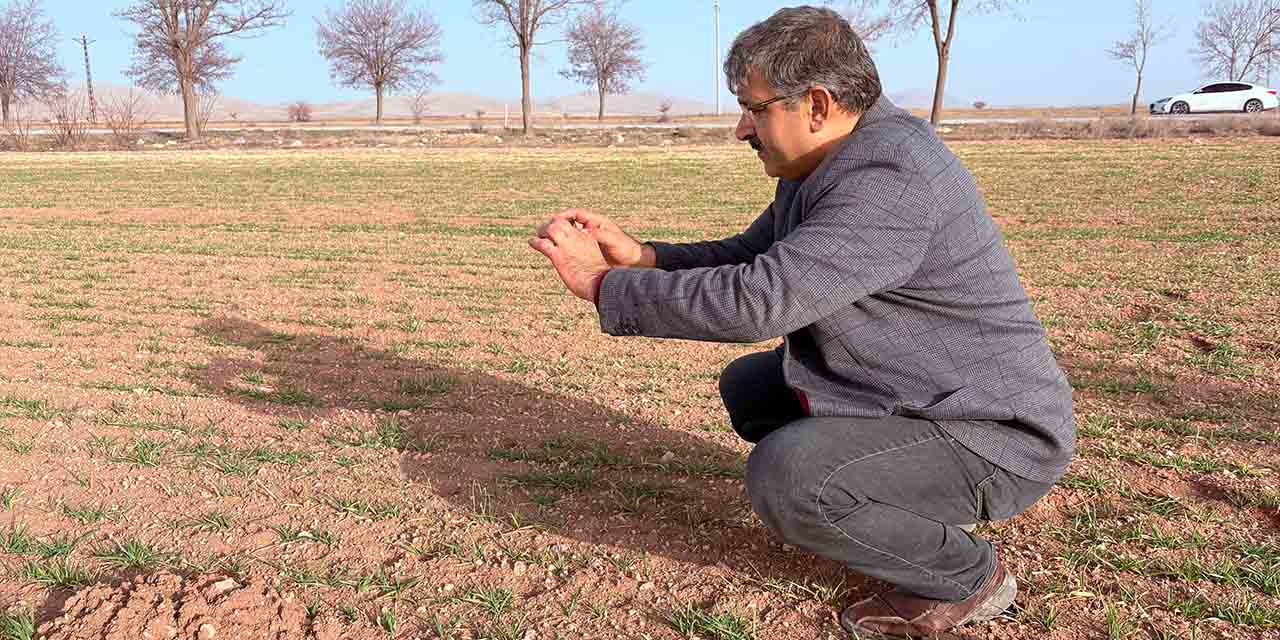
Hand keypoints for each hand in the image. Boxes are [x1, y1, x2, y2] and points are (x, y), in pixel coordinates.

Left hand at [529, 219, 611, 301]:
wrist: (600, 283)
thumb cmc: (600, 276)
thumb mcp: (596, 257)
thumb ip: (588, 251)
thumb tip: (583, 255)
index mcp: (588, 237)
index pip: (573, 224)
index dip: (565, 224)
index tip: (560, 228)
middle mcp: (577, 237)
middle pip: (560, 222)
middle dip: (551, 223)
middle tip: (545, 229)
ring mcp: (567, 245)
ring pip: (551, 229)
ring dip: (542, 230)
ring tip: (538, 234)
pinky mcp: (558, 256)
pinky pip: (543, 244)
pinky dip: (535, 242)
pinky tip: (531, 242)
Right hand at [537, 208, 654, 267]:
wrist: (635, 262)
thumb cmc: (626, 249)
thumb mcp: (613, 240)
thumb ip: (600, 235)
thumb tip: (585, 232)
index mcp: (597, 223)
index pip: (577, 214)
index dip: (565, 215)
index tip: (554, 219)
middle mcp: (591, 229)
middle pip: (571, 223)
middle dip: (558, 224)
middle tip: (545, 229)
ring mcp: (589, 240)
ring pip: (571, 235)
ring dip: (559, 236)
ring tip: (546, 240)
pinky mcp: (589, 251)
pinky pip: (574, 246)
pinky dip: (566, 247)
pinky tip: (558, 253)